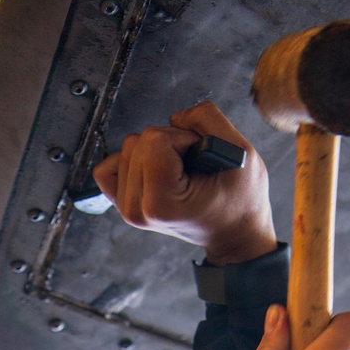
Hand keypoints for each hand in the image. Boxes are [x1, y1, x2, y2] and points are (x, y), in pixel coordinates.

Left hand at [92, 100, 276, 263]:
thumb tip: (176, 116)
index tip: (200, 158)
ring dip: (156, 150)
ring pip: (127, 147)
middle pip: (138, 141)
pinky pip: (108, 166)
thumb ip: (207, 119)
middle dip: (170, 143)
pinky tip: (156, 169)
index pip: (154, 139)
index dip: (184, 138)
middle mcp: (137, 209)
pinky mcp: (122, 203)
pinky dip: (132, 160)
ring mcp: (127, 208)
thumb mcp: (240, 152)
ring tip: (181, 171)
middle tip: (193, 166)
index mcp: (161, 204)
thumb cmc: (239, 201)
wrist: (232, 232)